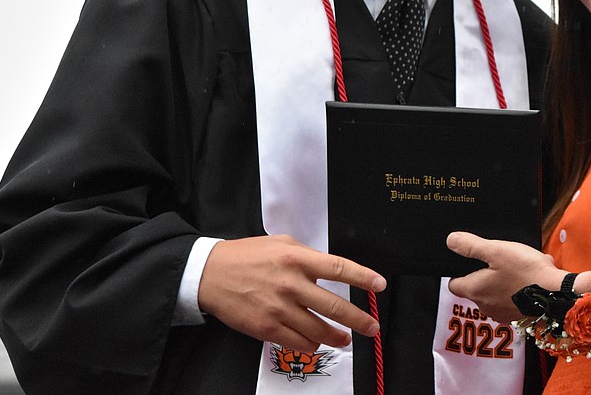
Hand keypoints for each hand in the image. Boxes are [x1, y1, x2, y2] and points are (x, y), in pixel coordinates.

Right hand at [198, 235, 385, 353]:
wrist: (210, 274)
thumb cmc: (247, 256)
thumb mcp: (281, 244)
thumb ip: (308, 257)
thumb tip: (331, 271)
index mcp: (297, 258)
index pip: (338, 268)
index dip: (363, 278)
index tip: (379, 285)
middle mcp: (291, 284)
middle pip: (334, 305)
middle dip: (359, 319)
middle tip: (372, 327)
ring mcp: (279, 308)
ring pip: (318, 330)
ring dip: (337, 337)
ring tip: (345, 339)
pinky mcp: (266, 328)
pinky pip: (297, 342)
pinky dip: (312, 346)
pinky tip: (317, 345)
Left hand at [446, 231, 562, 322]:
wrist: (557, 294)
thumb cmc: (526, 272)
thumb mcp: (497, 250)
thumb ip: (471, 246)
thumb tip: (451, 241)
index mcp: (475, 291)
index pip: (454, 284)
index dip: (459, 271)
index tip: (470, 262)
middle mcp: (485, 307)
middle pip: (476, 288)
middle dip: (486, 274)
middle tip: (500, 260)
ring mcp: (502, 314)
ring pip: (495, 293)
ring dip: (504, 281)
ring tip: (520, 267)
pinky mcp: (518, 316)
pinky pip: (512, 299)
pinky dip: (518, 289)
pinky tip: (530, 278)